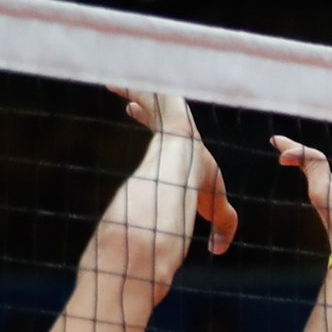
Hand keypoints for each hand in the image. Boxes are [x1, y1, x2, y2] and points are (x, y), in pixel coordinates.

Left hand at [113, 87, 238, 252]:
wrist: (188, 169)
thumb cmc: (199, 189)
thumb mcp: (215, 211)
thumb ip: (221, 228)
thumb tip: (217, 252)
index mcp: (185, 147)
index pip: (166, 128)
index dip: (149, 118)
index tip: (132, 110)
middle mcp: (177, 128)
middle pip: (157, 108)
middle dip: (144, 99)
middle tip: (126, 94)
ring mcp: (170, 114)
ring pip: (148, 95)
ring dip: (132, 87)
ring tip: (111, 80)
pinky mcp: (165, 103)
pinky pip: (144, 87)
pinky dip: (129, 82)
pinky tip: (110, 79)